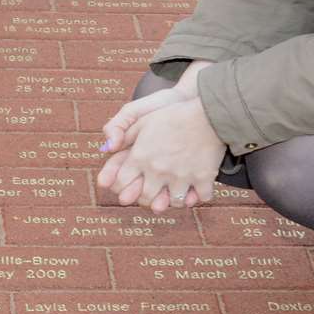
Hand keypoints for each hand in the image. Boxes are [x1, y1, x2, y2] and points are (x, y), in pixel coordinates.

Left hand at [96, 91, 222, 212]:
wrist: (207, 112)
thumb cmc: (172, 113)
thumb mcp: (141, 118)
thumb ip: (121, 133)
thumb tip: (107, 148)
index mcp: (140, 156)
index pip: (121, 183)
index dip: (122, 188)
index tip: (126, 188)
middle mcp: (157, 170)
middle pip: (146, 198)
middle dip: (147, 199)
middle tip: (153, 195)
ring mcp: (180, 176)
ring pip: (174, 202)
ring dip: (174, 199)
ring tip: (176, 192)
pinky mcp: (202, 178)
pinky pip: (200, 198)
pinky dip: (200, 196)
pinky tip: (198, 189)